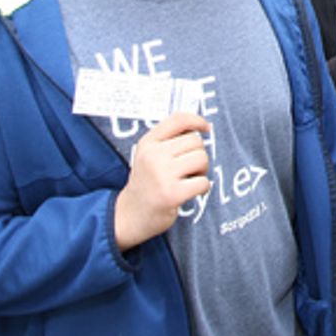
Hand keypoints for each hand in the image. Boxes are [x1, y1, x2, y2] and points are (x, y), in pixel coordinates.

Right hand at [113, 112, 211, 250]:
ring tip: (188, 180)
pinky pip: (204, 182)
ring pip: (202, 158)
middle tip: (187, 170)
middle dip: (198, 155)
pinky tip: (190, 192)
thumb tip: (199, 127)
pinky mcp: (172, 194)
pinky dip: (202, 188)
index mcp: (148, 143)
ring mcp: (162, 175)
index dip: (197, 120)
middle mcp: (153, 155)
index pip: (178, 119)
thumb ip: (168, 140)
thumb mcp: (148, 155)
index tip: (206, 128)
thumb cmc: (146, 183)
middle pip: (196, 141)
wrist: (129, 215)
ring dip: (201, 171)